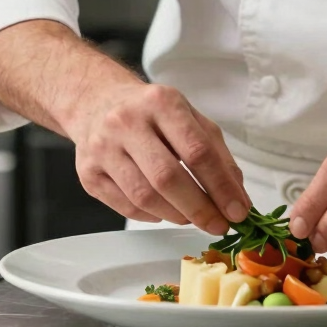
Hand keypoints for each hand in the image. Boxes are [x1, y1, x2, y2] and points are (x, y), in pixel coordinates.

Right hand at [67, 82, 249, 236]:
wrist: (97, 101)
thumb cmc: (150, 112)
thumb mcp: (188, 117)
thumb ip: (216, 153)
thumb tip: (237, 198)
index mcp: (161, 102)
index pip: (197, 150)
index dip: (221, 186)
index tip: (238, 211)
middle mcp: (127, 121)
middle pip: (168, 177)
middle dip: (200, 208)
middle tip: (217, 224)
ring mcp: (103, 147)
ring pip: (145, 196)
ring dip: (176, 215)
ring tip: (191, 216)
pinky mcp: (88, 172)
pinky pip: (125, 206)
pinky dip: (151, 216)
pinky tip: (163, 210)